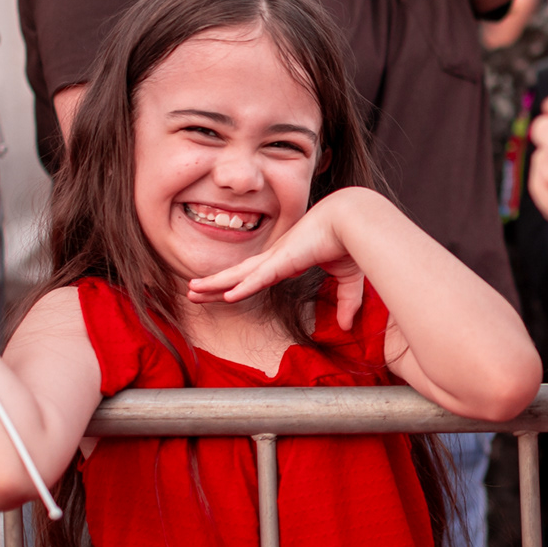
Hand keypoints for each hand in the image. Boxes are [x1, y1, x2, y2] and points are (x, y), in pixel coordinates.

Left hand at [186, 188, 379, 330]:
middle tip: (193, 291)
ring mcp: (277, 257)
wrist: (355, 220)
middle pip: (239, 274)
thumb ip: (346, 302)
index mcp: (290, 260)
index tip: (226, 292)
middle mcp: (277, 257)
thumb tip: (346, 327)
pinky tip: (226, 296)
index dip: (239, 284)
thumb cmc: (351, 241)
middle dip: (215, 284)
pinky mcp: (283, 259)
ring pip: (239, 275)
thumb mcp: (349, 280)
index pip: (257, 276)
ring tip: (192, 291)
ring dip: (214, 284)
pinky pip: (257, 277)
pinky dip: (242, 287)